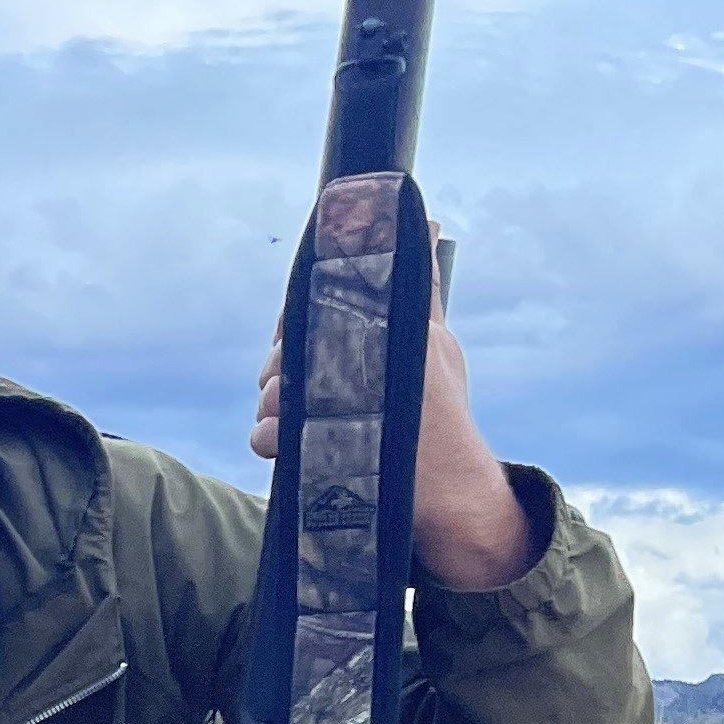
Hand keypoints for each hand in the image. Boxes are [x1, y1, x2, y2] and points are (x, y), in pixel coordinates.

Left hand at [250, 253, 540, 593]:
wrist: (454, 494)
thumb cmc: (442, 421)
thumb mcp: (439, 349)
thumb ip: (423, 291)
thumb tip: (429, 229)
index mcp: (396, 329)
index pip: (324, 302)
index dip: (296, 321)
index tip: (291, 336)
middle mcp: (375, 358)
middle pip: (291, 349)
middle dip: (283, 371)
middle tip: (300, 391)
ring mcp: (351, 403)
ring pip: (276, 392)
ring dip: (277, 409)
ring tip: (301, 423)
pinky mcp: (328, 447)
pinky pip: (268, 435)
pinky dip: (272, 441)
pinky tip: (292, 446)